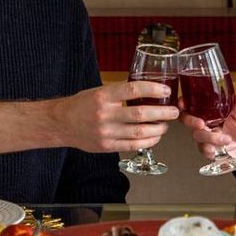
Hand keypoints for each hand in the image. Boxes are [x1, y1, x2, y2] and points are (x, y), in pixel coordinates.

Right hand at [54, 80, 179, 153]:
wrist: (62, 124)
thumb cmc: (82, 105)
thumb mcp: (99, 91)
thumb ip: (120, 92)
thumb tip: (147, 90)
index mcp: (104, 96)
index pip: (133, 90)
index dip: (153, 89)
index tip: (166, 90)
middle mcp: (105, 114)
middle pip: (141, 114)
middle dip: (162, 113)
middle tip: (174, 111)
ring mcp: (106, 132)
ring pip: (140, 132)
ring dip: (158, 129)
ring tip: (165, 124)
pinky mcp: (107, 146)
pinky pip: (133, 145)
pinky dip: (148, 142)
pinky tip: (155, 137)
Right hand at [179, 92, 235, 177]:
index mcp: (212, 111)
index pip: (193, 104)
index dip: (184, 103)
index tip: (183, 103)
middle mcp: (207, 123)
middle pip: (188, 120)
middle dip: (191, 121)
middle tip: (201, 124)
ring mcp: (207, 137)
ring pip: (198, 136)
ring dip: (211, 138)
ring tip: (227, 139)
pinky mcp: (210, 150)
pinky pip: (203, 150)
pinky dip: (211, 150)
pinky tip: (221, 149)